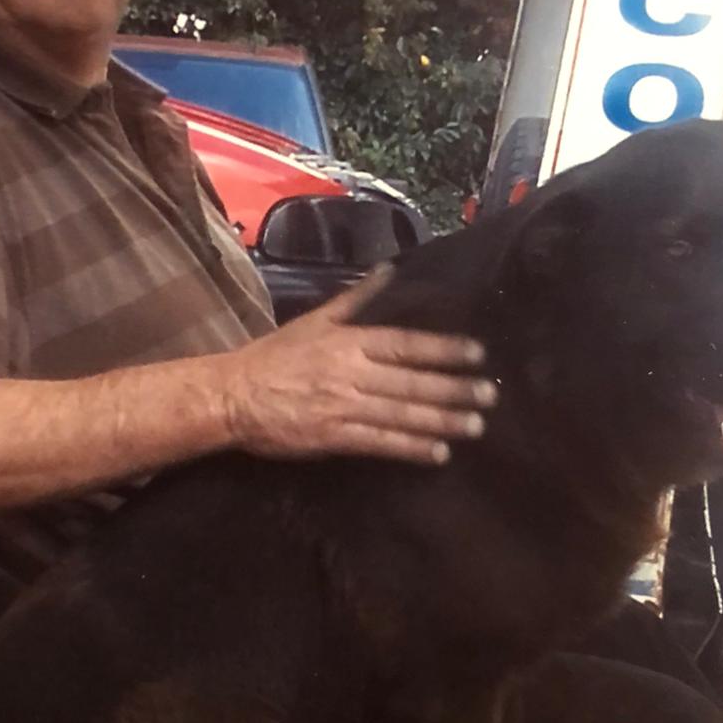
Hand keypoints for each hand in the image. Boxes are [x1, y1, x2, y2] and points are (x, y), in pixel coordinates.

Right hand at [221, 268, 495, 464]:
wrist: (233, 394)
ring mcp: (343, 407)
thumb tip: (388, 270)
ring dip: (441, 420)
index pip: (405, 344)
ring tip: (474, 425)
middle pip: (411, 381)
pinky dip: (410, 447)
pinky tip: (437, 452)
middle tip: (490, 394)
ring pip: (401, 414)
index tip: (477, 354)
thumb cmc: (275, 356)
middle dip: (453, 389)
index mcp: (348, 343)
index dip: (443, 349)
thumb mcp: (315, 320)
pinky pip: (379, 443)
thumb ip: (355, 299)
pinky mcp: (333, 437)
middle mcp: (351, 373)